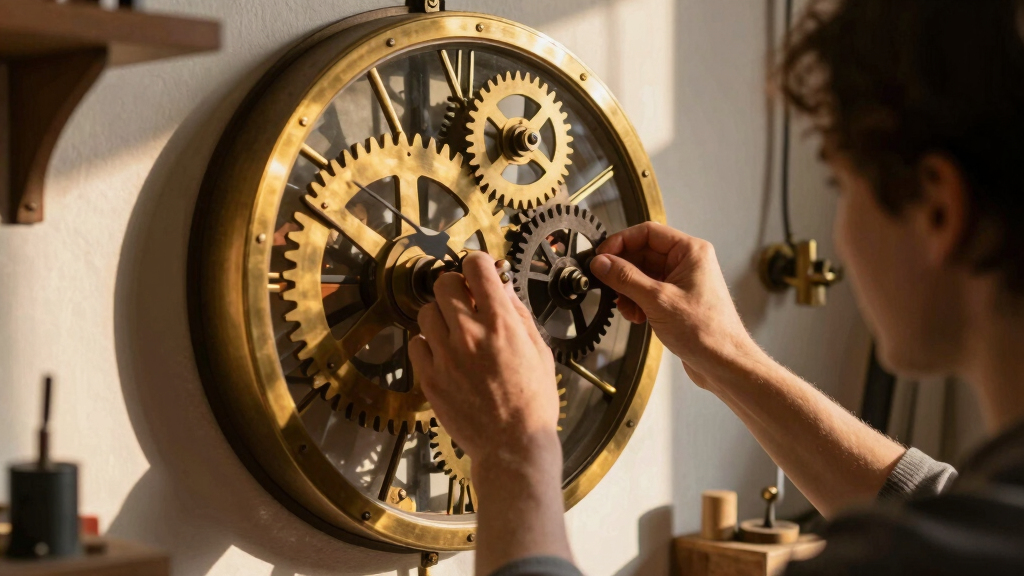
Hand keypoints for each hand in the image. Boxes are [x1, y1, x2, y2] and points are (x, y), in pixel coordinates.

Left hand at [408, 252, 560, 467]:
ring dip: (440, 316)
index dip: (478, 264)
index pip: (476, 267)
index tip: (480, 273)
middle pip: (444, 284)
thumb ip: (518, 315)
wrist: (512, 447)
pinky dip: (427, 344)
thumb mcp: (539, 351)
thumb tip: (503, 287)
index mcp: (501, 324)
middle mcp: (469, 334)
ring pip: (426, 312)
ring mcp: (445, 357)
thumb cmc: (533, 401)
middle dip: (455, 287)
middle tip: (466, 303)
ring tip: (454, 333)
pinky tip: (444, 355)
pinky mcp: (429, 378)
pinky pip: (415, 344)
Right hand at [590, 222, 759, 389]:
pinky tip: (636, 316)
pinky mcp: (677, 300)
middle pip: (643, 253)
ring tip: (625, 307)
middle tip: (606, 284)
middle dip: (623, 271)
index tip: (601, 255)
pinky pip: (648, 291)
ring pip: (643, 274)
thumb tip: (601, 262)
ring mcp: (682, 282)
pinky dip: (636, 302)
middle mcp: (688, 262)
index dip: (621, 242)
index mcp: (691, 252)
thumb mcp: (657, 300)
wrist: (723, 363)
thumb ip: (625, 278)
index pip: (648, 232)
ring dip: (628, 290)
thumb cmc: (706, 332)